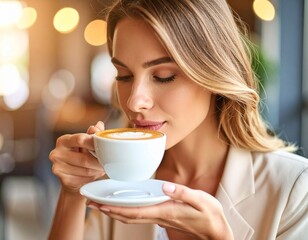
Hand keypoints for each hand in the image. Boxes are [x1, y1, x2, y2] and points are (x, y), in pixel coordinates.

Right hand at [49, 121, 105, 192]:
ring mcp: (58, 167)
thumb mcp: (86, 144)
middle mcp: (57, 153)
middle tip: (109, 162)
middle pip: (85, 159)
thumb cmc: (81, 156)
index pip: (81, 139)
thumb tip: (99, 125)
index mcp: (63, 140)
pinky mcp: (63, 180)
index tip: (106, 146)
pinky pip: (84, 179)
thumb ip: (92, 134)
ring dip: (97, 170)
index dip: (95, 143)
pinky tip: (95, 174)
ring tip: (102, 167)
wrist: (72, 178)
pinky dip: (93, 177)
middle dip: (99, 161)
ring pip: (86, 170)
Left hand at [88, 182, 232, 239]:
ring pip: (132, 217)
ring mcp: (160, 218)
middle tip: (92, 203)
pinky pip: (139, 215)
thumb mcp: (200, 200)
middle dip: (108, 211)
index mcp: (165, 211)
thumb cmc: (209, 215)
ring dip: (115, 212)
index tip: (100, 204)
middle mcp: (159, 216)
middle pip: (128, 216)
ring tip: (102, 205)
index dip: (115, 209)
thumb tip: (165, 186)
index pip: (134, 211)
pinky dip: (127, 211)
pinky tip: (123, 205)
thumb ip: (182, 193)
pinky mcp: (162, 216)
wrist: (215, 230)